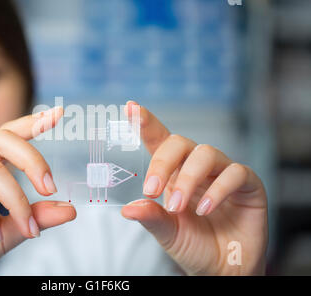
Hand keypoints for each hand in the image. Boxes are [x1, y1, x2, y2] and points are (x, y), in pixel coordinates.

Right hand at [0, 107, 75, 275]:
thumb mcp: (11, 232)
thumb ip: (36, 217)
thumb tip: (70, 209)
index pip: (7, 135)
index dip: (31, 122)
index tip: (58, 114)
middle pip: (2, 140)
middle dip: (33, 161)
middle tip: (50, 189)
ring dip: (16, 203)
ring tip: (26, 230)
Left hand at [121, 101, 267, 274]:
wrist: (224, 269)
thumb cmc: (194, 246)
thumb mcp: (167, 233)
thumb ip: (151, 218)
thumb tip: (128, 208)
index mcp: (173, 173)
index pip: (159, 140)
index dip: (145, 122)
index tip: (130, 107)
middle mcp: (197, 167)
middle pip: (180, 142)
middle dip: (163, 163)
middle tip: (152, 191)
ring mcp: (222, 173)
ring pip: (206, 153)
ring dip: (188, 179)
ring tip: (179, 207)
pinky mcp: (248, 185)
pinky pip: (235, 173)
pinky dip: (217, 190)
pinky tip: (204, 209)